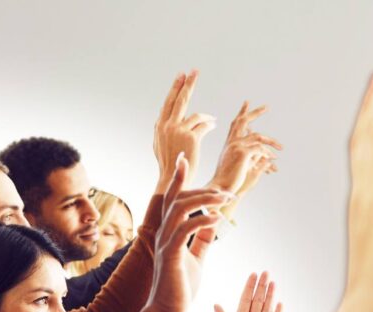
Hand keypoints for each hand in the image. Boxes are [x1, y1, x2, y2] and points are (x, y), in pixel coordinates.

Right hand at [146, 155, 232, 311]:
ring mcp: (165, 243)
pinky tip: (218, 219)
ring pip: (180, 208)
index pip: (172, 199)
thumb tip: (214, 222)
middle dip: (202, 190)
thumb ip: (203, 239)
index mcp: (169, 232)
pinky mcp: (169, 254)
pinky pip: (185, 229)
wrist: (168, 310)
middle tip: (226, 193)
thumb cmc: (180, 286)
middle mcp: (164, 233)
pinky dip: (203, 220)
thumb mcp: (196, 257)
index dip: (177, 178)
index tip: (183, 159)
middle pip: (177, 198)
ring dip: (204, 200)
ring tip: (224, 200)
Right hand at [153, 71, 215, 192]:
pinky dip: (209, 125)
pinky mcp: (191, 137)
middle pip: (180, 100)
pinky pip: (204, 125)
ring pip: (196, 115)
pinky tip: (213, 125)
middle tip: (194, 71)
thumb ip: (162, 130)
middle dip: (188, 84)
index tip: (182, 76)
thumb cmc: (168, 164)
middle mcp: (167, 126)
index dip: (176, 88)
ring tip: (211, 119)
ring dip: (206, 117)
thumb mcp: (159, 145)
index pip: (168, 103)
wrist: (172, 179)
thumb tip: (162, 118)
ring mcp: (178, 130)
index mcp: (159, 126)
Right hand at [208, 103, 281, 219]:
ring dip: (272, 142)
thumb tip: (265, 156)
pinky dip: (268, 154)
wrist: (221, 189)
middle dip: (255, 112)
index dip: (242, 113)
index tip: (247, 103)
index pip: (236, 124)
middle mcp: (231, 143)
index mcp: (229, 144)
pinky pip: (260, 148)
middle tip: (266, 107)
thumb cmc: (229, 182)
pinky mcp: (243, 153)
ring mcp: (236, 146)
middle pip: (243, 121)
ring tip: (281, 148)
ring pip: (258, 137)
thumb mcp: (241, 167)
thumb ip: (251, 158)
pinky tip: (273, 160)